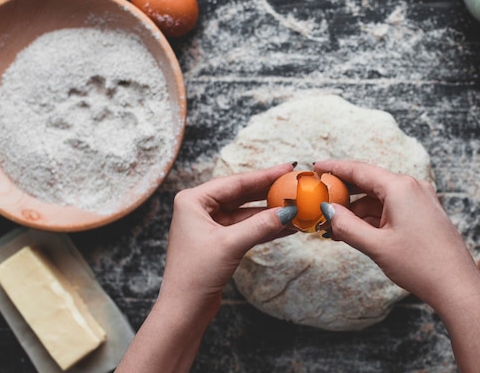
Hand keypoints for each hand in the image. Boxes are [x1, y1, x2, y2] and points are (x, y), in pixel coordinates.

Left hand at [158, 162, 297, 319]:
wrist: (184, 310)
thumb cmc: (196, 274)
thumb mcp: (231, 244)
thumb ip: (260, 225)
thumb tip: (288, 212)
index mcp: (193, 200)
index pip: (235, 182)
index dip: (264, 176)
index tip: (287, 169)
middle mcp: (199, 208)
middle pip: (241, 194)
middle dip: (269, 192)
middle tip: (294, 184)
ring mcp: (209, 225)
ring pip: (246, 212)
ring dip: (270, 213)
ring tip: (295, 209)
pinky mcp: (218, 241)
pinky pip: (246, 227)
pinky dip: (264, 227)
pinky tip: (285, 227)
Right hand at [314, 159, 479, 309]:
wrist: (457, 287)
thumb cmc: (421, 266)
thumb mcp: (376, 246)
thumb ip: (347, 226)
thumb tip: (327, 211)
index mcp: (400, 188)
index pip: (359, 170)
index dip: (335, 168)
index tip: (316, 167)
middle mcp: (412, 187)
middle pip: (369, 183)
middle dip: (344, 194)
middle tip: (320, 201)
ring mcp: (421, 200)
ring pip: (379, 199)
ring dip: (357, 211)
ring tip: (334, 227)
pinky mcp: (424, 214)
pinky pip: (391, 209)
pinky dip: (372, 218)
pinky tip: (356, 232)